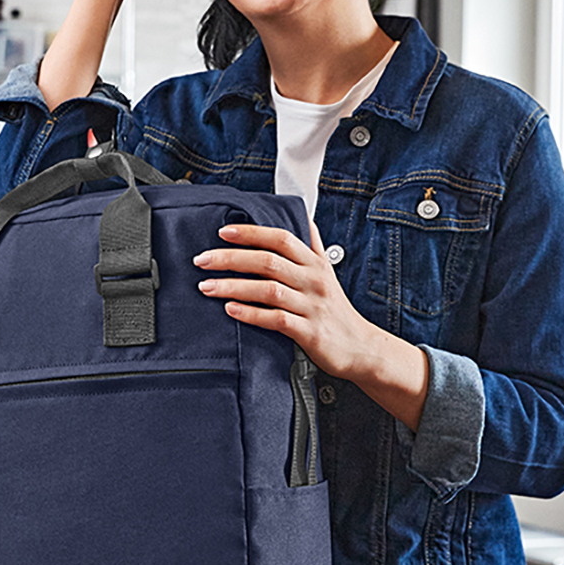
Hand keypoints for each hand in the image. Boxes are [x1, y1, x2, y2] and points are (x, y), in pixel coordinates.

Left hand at [193, 221, 368, 379]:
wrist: (360, 347)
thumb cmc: (337, 310)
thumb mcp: (328, 273)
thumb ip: (313, 245)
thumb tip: (304, 217)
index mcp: (315, 263)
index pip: (281, 238)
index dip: (251, 232)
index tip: (223, 232)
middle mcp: (313, 281)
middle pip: (268, 261)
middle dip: (231, 258)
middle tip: (202, 260)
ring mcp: (311, 306)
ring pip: (268, 290)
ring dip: (233, 286)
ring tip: (206, 286)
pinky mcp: (309, 332)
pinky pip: (275, 319)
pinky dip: (251, 314)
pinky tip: (230, 310)